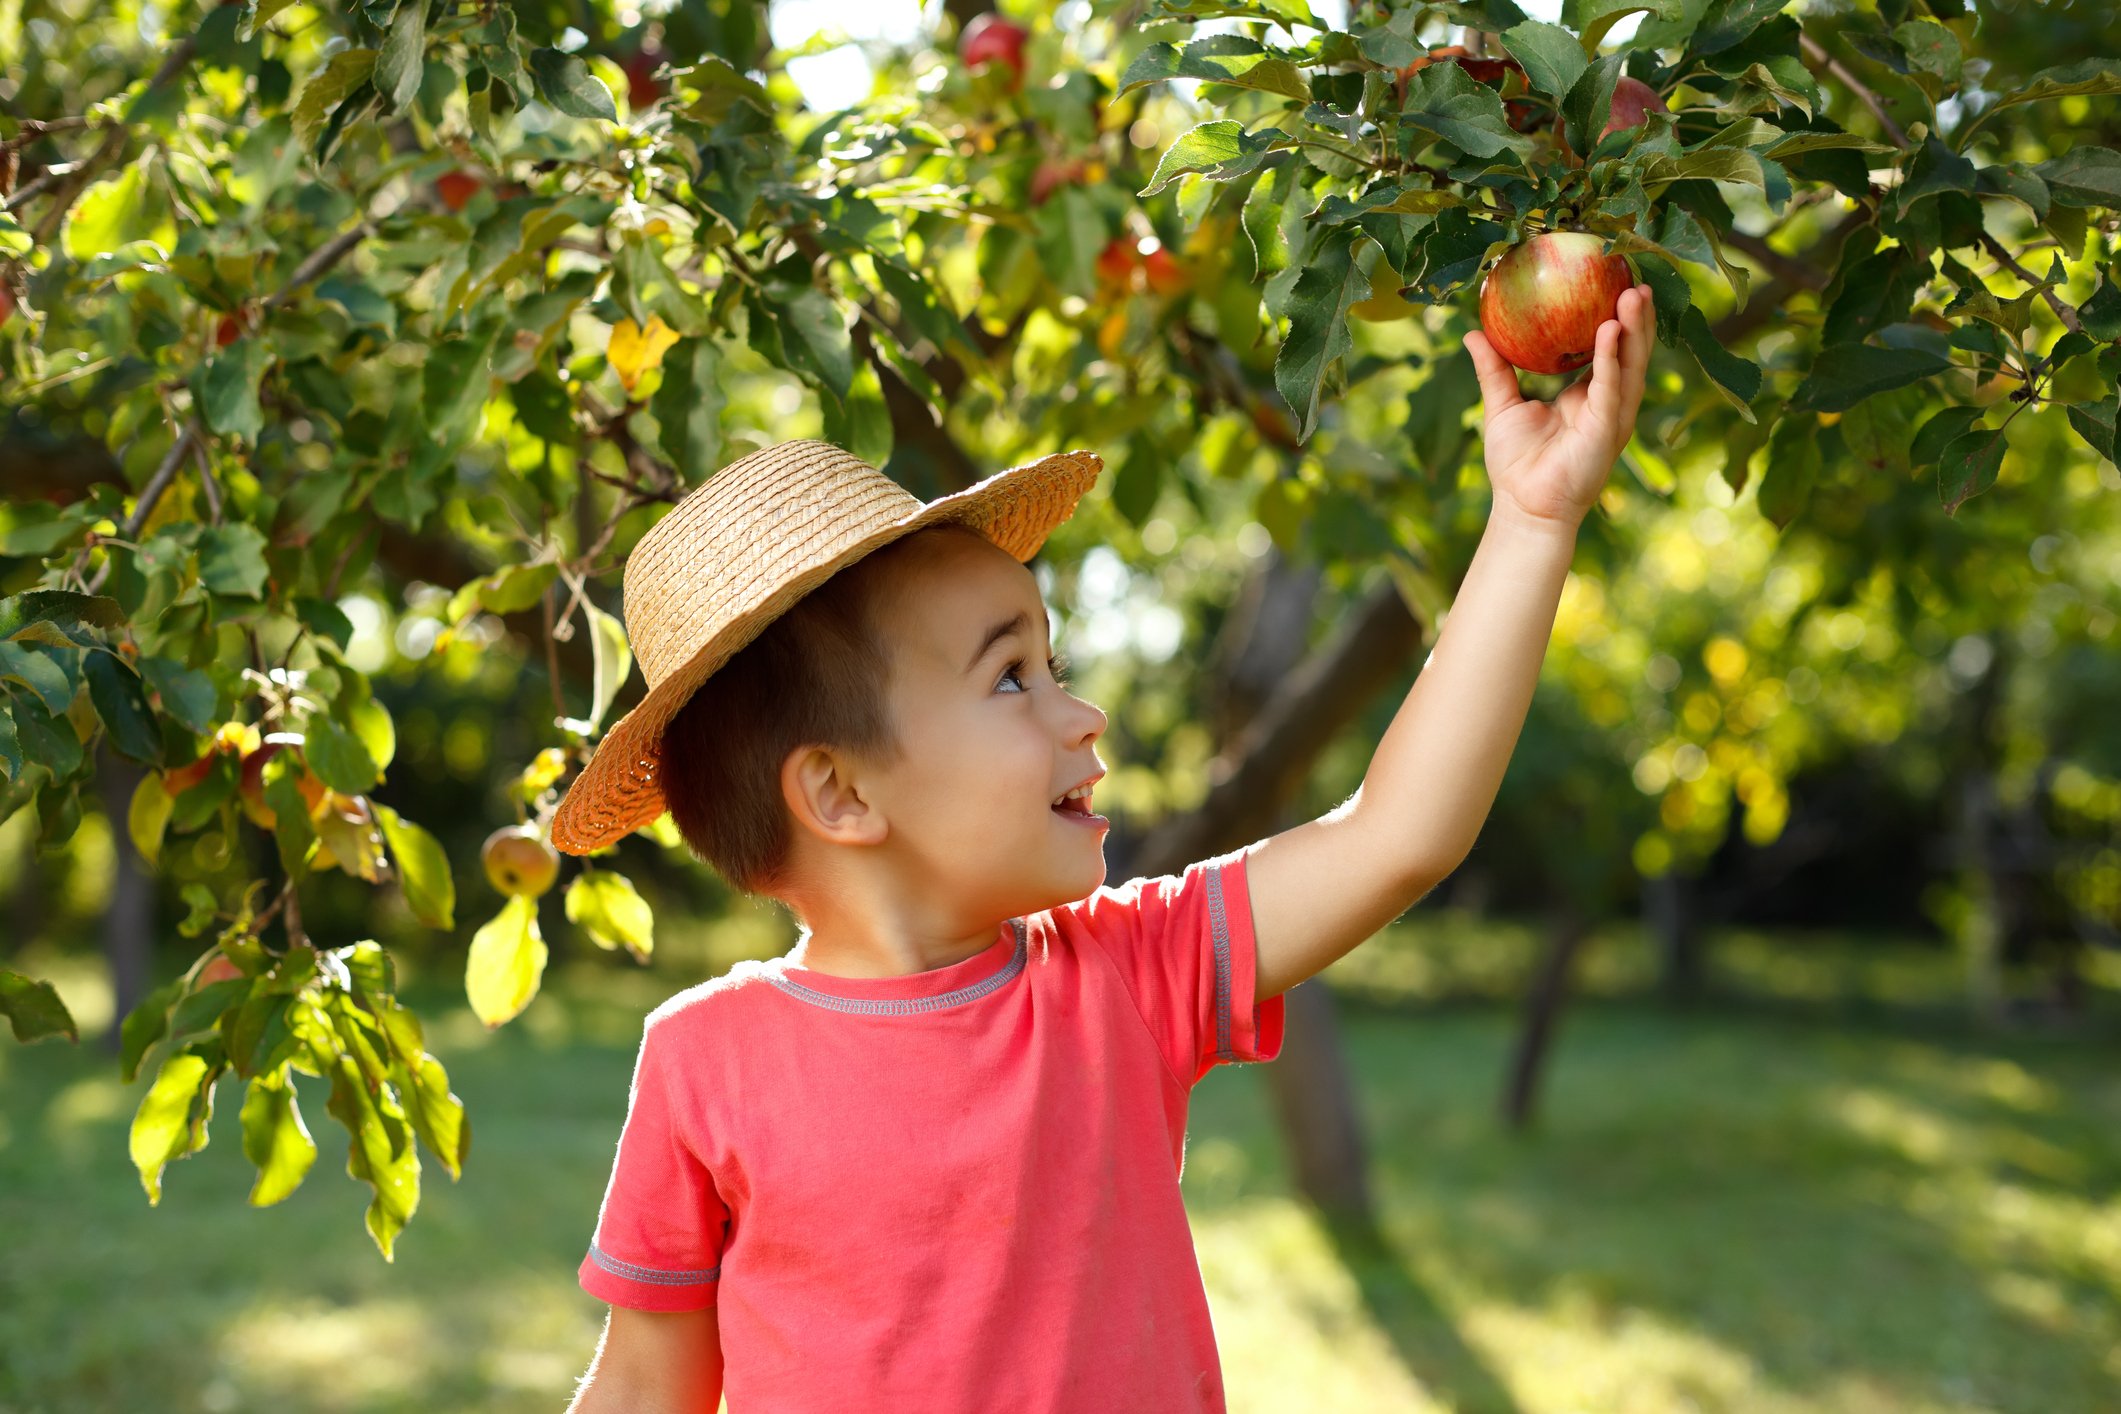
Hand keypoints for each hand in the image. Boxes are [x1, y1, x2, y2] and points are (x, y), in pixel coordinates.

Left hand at [1461, 282, 1654, 530]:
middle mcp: (1607, 402)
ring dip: (1635, 329)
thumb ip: (1493, 369)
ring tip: (1635, 293)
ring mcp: (1611, 416)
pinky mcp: (1606, 431)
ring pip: (1631, 365)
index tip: (1613, 281)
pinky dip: (1612, 359)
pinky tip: (1610, 331)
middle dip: (1636, 315)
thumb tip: (1472, 332)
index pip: (1608, 348)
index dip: (1614, 317)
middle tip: (1633, 275)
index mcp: (1588, 395)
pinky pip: (1612, 389)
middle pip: (1630, 350)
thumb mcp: (1502, 405)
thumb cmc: (1516, 464)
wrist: (1523, 508)